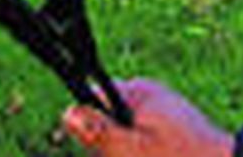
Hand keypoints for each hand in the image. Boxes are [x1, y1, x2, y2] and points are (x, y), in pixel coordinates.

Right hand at [61, 80, 231, 154]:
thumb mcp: (134, 150)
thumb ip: (100, 132)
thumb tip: (68, 112)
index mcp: (140, 92)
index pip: (95, 98)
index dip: (91, 127)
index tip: (103, 148)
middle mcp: (151, 100)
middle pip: (112, 125)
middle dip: (115, 151)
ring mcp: (165, 118)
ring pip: (130, 142)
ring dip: (131, 156)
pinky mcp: (174, 136)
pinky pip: (146, 147)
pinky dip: (147, 156)